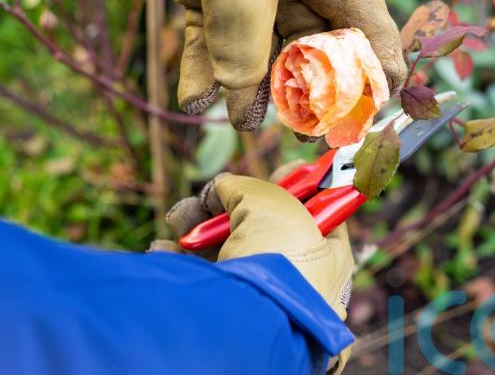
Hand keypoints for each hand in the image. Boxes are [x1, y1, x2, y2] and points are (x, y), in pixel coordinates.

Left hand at [92, 0, 406, 129]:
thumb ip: (244, 28)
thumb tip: (238, 91)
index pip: (364, 17)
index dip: (378, 59)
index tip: (383, 101)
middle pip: (316, 45)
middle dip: (311, 90)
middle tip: (301, 128)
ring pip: (263, 52)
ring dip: (253, 90)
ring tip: (241, 122)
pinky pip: (214, 45)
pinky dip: (207, 74)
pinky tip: (195, 100)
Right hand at [151, 172, 353, 372]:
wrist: (245, 323)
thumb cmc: (277, 258)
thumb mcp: (270, 204)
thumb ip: (247, 187)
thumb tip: (223, 188)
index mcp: (328, 256)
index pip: (319, 212)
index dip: (298, 187)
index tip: (278, 172)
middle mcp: (297, 277)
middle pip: (262, 226)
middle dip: (230, 205)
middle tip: (214, 196)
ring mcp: (259, 294)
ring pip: (224, 247)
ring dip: (197, 226)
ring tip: (182, 218)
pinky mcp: (222, 307)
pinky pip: (199, 275)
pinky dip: (179, 257)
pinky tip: (166, 248)